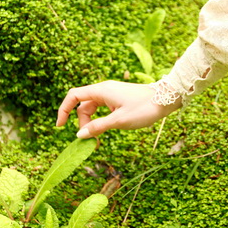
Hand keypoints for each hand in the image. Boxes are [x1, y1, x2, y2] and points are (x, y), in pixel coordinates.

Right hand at [56, 81, 180, 137]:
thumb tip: (80, 135)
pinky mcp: (118, 99)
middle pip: (83, 105)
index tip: (60, 126)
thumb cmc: (144, 108)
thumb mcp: (119, 121)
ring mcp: (111, 94)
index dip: (64, 110)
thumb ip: (98, 127)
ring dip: (92, 122)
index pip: (73, 96)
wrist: (167, 99)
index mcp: (101, 90)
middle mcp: (104, 89)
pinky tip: (105, 129)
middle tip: (91, 138)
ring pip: (92, 108)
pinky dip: (100, 119)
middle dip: (82, 121)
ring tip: (98, 137)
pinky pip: (102, 108)